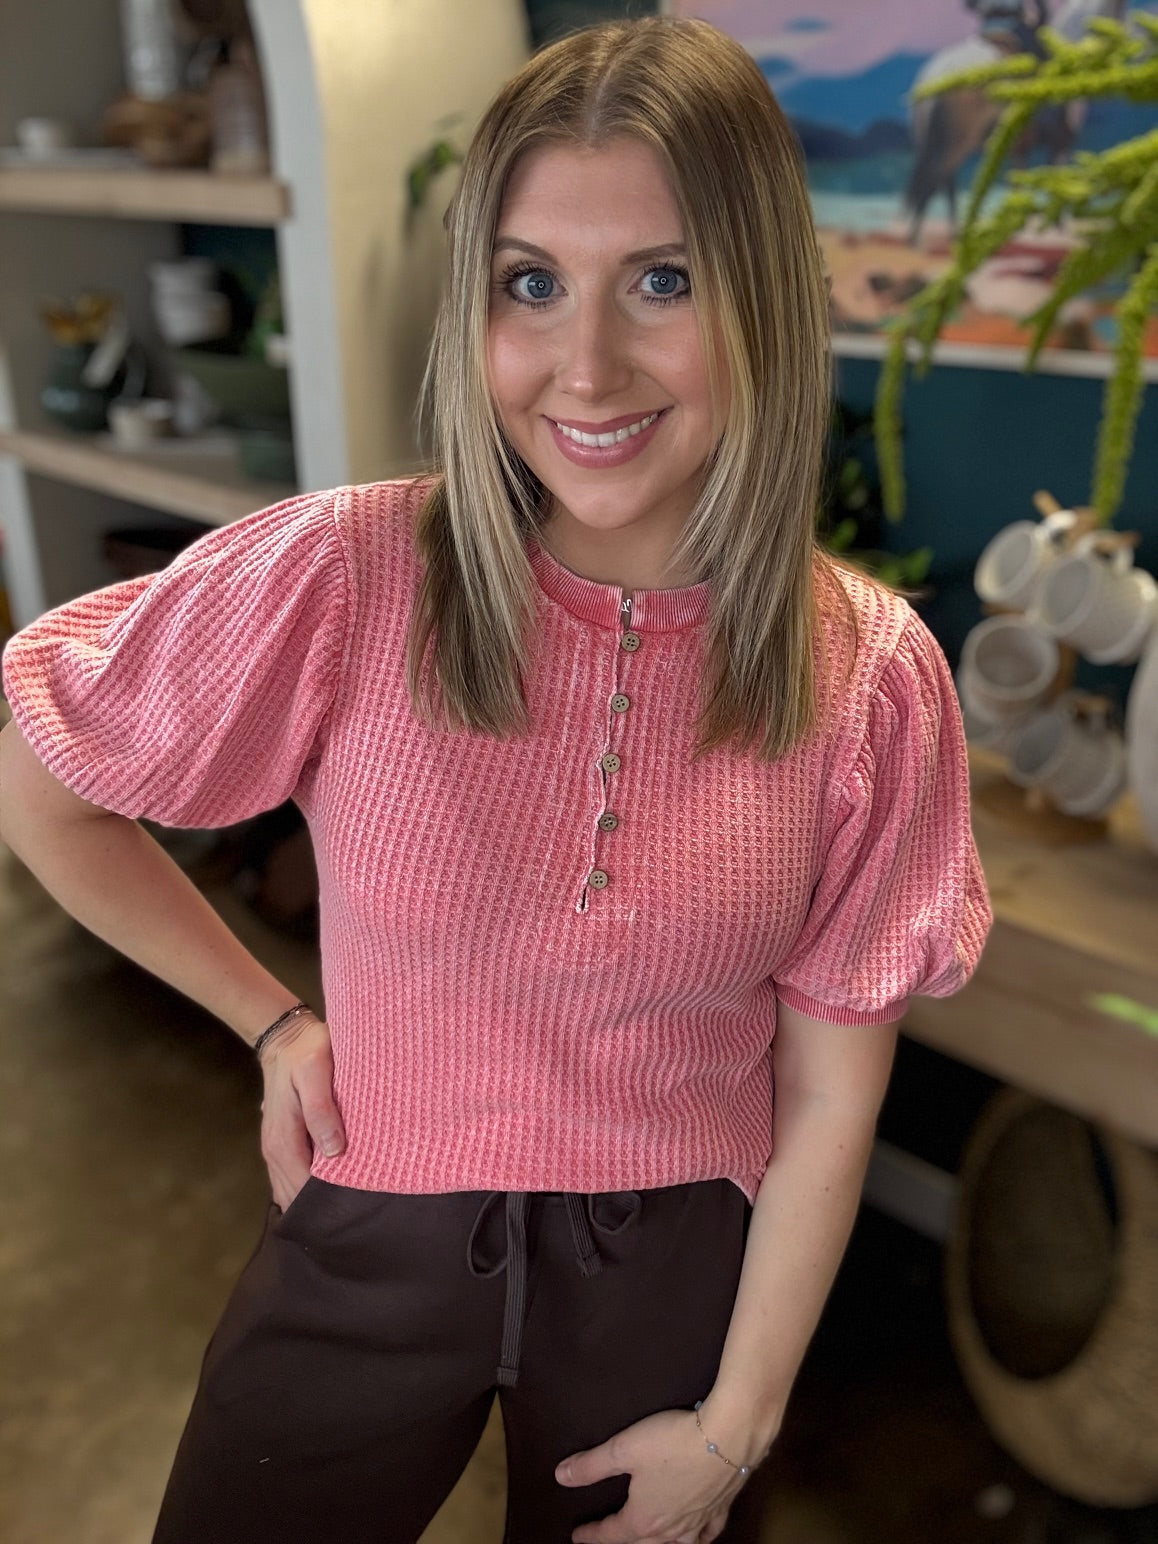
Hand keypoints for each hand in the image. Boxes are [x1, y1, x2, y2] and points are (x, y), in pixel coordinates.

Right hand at [258, 1012, 345, 1209]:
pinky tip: (331, 1186)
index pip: (303, 1189)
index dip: (327, 1203)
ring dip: (314, 1199)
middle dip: (322, 1208)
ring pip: (291, 1191)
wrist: (285, 1038)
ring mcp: (275, 1149)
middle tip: (357, 1212)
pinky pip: (291, 1177)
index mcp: (284, 1141)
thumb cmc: (306, 1052)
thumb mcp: (316, 1073)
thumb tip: (334, 1150)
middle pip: (296, 1197)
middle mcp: (275, 1152)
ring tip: (347, 1205)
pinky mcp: (281, 1143)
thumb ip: (322, 1110)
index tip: (355, 1207)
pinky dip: (307, 1186)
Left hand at [556, 1408, 750, 1543]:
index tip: (577, 1535)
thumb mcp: (623, 1448)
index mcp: (643, 1518)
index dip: (591, 1534)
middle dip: (624, 1541)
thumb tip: (561, 1476)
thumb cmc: (673, 1441)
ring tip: (650, 1540)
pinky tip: (697, 1536)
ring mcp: (698, 1523)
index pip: (610, 1532)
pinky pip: (706, 1535)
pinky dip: (698, 1539)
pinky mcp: (720, 1510)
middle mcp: (671, 1528)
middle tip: (611, 1537)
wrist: (729, 1436)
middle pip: (642, 1543)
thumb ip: (592, 1465)